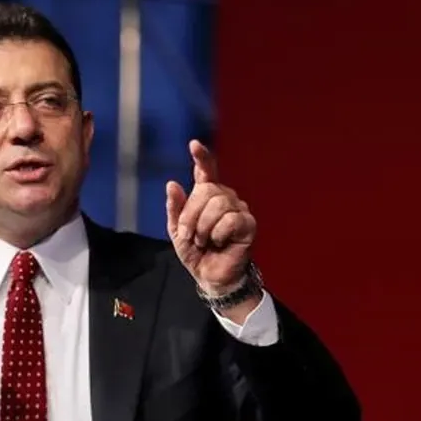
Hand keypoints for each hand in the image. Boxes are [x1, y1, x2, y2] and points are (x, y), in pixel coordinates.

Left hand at [165, 140, 256, 295]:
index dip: (202, 157)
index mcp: (207, 197)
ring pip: (217, 204)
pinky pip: (230, 220)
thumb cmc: (196, 252)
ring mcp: (238, 209)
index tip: (194, 144)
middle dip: (191, 215)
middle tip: (190, 235)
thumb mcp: (177, 231)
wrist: (208, 276)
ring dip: (203, 227)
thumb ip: (175, 208)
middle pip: (206, 190)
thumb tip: (172, 184)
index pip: (206, 171)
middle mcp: (225, 198)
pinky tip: (219, 243)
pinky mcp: (248, 224)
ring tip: (204, 241)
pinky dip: (218, 234)